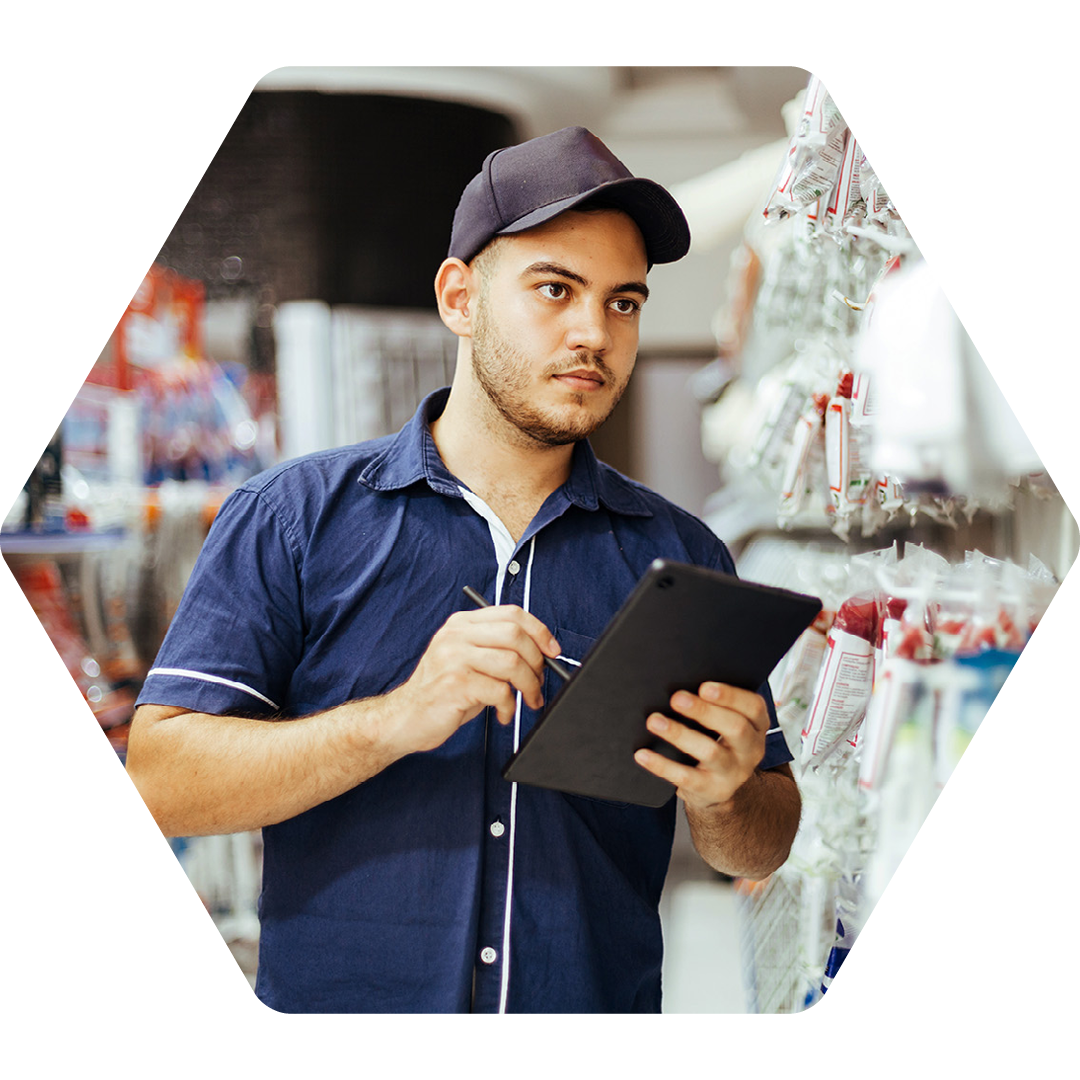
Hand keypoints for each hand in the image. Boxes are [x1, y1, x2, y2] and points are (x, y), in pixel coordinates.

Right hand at [388, 604, 561, 756]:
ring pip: (512, 662)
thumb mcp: (467, 660)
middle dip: (537, 662)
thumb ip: (495, 648)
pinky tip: (502, 713)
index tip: (552, 650)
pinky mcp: (455, 684)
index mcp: (461, 624)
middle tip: (538, 682)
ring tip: (527, 700)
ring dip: (529, 686)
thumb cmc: (442, 692)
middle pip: (515, 635)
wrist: (405, 718)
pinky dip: (509, 706)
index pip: (511, 613)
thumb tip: (541, 652)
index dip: (539, 630)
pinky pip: (500, 691)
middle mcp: (456, 635)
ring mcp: (454, 658)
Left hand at [633, 682, 768, 812]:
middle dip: (704, 711)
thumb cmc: (718, 742)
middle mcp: (751, 749)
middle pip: (735, 728)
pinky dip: (662, 765)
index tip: (704, 686)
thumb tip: (680, 684)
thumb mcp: (726, 723)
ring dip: (680, 734)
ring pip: (710, 752)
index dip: (730, 696)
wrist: (720, 789)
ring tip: (654, 721)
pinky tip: (643, 754)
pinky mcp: (713, 790)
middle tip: (676, 698)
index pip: (753, 707)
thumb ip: (714, 704)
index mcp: (757, 725)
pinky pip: (686, 777)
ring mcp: (734, 773)